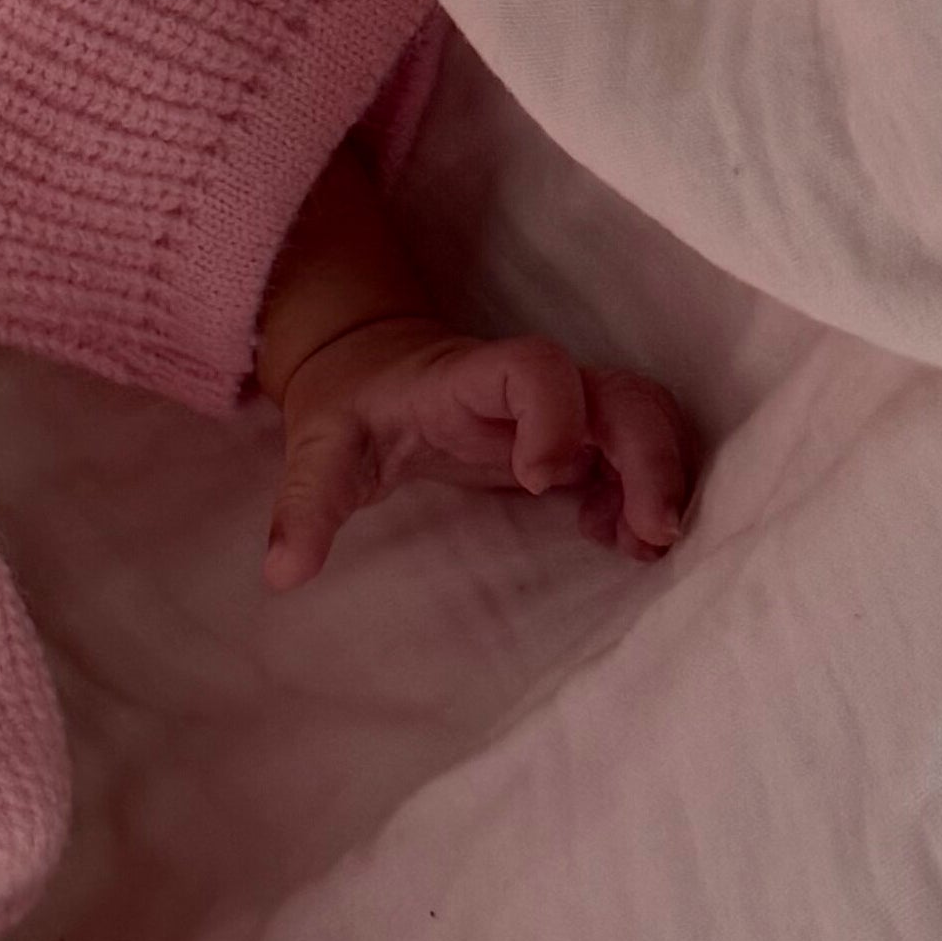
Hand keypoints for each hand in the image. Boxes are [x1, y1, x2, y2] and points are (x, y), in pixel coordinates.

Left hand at [264, 317, 693, 592]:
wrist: (371, 373)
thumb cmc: (352, 410)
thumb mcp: (319, 452)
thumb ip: (305, 505)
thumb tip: (282, 573)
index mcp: (468, 376)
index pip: (534, 367)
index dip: (553, 414)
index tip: (537, 479)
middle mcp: (530, 386)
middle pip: (620, 394)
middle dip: (648, 456)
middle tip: (650, 532)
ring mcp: (561, 408)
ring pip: (643, 420)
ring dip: (659, 478)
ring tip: (642, 546)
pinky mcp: (575, 438)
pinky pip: (635, 453)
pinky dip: (644, 494)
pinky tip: (622, 543)